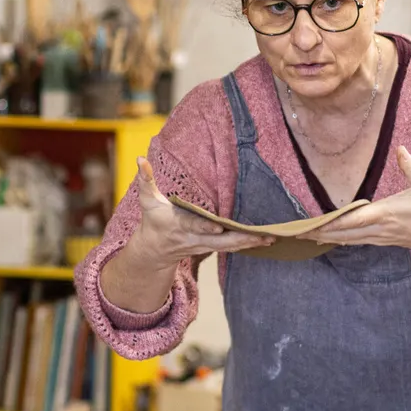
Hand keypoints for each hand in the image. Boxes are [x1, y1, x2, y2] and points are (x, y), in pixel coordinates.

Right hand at [126, 157, 272, 265]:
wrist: (154, 251)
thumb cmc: (152, 221)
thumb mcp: (147, 200)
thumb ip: (145, 179)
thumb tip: (140, 159)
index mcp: (178, 225)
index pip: (193, 226)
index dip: (204, 228)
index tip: (217, 227)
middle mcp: (194, 239)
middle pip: (219, 242)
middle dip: (239, 239)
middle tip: (260, 236)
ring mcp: (204, 246)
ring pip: (230, 247)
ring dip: (250, 243)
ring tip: (271, 238)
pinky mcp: (212, 248)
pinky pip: (233, 248)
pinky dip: (249, 245)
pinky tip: (266, 240)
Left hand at [305, 147, 410, 258]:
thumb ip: (410, 167)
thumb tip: (400, 148)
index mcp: (386, 213)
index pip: (355, 219)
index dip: (334, 223)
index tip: (316, 224)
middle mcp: (379, 228)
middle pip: (345, 233)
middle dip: (322, 233)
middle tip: (299, 233)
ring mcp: (379, 237)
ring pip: (348, 240)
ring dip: (327, 237)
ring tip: (305, 236)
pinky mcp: (380, 240)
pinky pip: (356, 241)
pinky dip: (339, 239)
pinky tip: (326, 238)